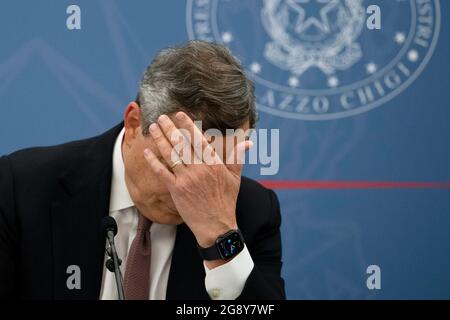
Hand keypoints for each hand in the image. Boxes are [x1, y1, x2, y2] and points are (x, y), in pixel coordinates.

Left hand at [143, 112, 251, 249]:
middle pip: (182, 144)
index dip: (188, 125)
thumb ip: (237, 156)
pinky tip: (147, 152)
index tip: (180, 114)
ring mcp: (187, 179)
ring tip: (153, 128)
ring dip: (160, 140)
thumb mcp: (235, 177)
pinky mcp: (176, 190)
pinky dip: (154, 162)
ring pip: (171, 155)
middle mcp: (200, 169)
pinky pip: (162, 173)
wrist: (216, 225)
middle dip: (170, 128)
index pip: (199, 139)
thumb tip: (248, 141)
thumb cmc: (226, 200)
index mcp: (214, 164)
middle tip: (161, 117)